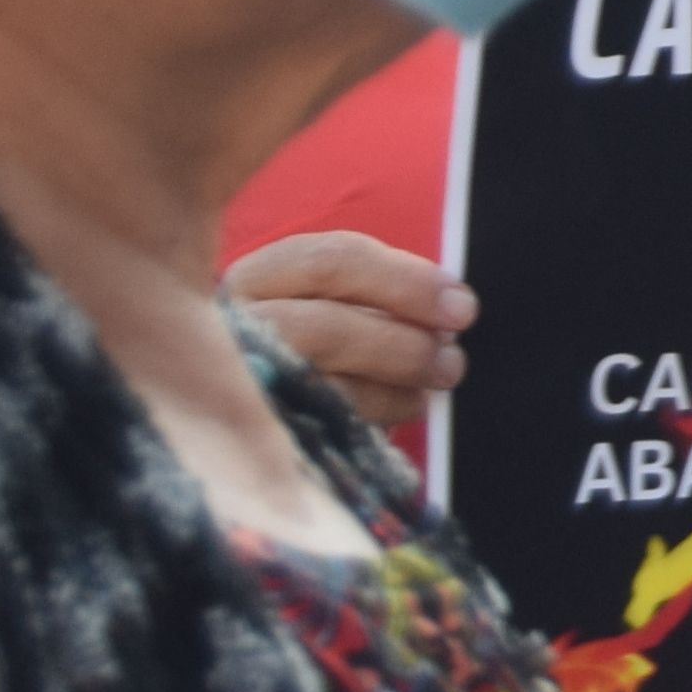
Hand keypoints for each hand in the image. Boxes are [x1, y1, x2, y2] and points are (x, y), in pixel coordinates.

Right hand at [228, 229, 467, 448]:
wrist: (232, 398)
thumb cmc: (308, 333)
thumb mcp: (332, 297)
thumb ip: (378, 290)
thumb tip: (449, 307)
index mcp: (259, 276)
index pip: (333, 261)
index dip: (407, 281)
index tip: (461, 306)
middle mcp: (230, 327)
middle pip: (325, 328)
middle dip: (402, 345)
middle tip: (451, 361)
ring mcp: (230, 385)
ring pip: (318, 385)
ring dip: (388, 390)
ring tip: (427, 391)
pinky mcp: (246, 430)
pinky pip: (312, 429)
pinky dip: (364, 421)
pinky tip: (394, 417)